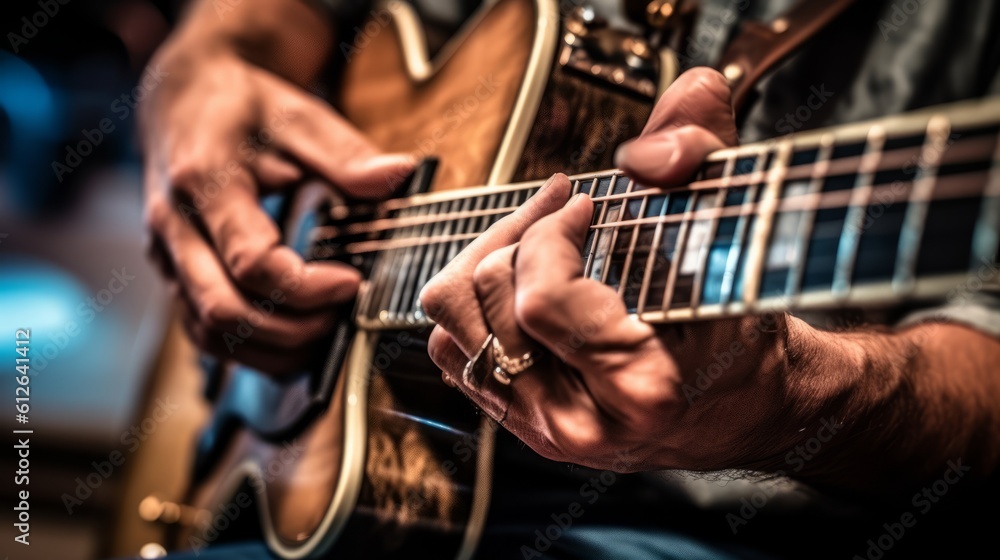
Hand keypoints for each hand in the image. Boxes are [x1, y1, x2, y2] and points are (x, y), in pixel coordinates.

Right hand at [140, 6, 413, 372]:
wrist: (183, 102)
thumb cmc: (241, 108)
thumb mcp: (297, 116)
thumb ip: (345, 153)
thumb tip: (401, 174)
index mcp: (204, 184)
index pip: (251, 262)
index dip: (306, 286)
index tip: (353, 282)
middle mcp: (174, 230)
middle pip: (225, 312)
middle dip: (294, 331)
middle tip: (344, 317)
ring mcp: (168, 259)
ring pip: (211, 334)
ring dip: (273, 349)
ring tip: (327, 333)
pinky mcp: (175, 277)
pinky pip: (205, 333)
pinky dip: (252, 348)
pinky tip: (295, 339)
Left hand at [421, 68, 862, 472]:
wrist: (738, 402)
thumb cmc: (738, 330)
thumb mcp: (735, 239)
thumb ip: (706, 158)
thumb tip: (678, 107)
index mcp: (641, 388)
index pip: (542, 300)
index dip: (549, 234)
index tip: (579, 205)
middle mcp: (578, 421)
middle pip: (488, 302)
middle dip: (518, 233)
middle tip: (558, 208)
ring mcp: (539, 427)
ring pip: (451, 325)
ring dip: (484, 260)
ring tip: (531, 235)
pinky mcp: (516, 420)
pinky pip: (450, 347)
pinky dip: (471, 299)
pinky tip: (516, 277)